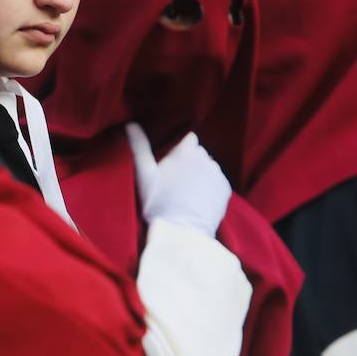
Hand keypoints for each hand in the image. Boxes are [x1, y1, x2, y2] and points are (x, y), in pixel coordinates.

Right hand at [126, 123, 232, 237]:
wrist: (181, 231)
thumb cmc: (158, 203)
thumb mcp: (144, 174)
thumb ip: (139, 147)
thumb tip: (130, 124)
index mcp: (186, 151)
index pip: (189, 139)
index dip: (181, 149)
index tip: (173, 162)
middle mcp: (206, 158)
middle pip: (199, 153)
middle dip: (191, 161)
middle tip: (177, 180)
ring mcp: (217, 174)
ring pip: (209, 167)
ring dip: (202, 174)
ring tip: (188, 192)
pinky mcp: (226, 189)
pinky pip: (218, 182)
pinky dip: (211, 187)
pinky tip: (199, 199)